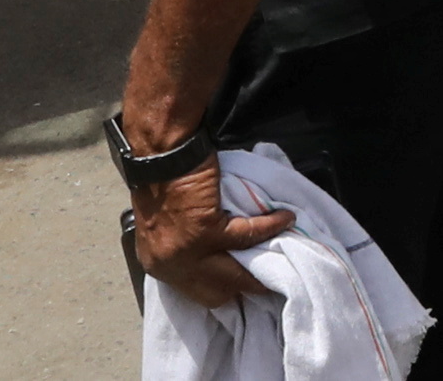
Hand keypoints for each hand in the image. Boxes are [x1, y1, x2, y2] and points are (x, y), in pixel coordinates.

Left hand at [123, 159, 288, 305]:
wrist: (160, 152)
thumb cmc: (162, 180)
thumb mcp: (163, 227)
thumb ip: (182, 247)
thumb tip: (212, 256)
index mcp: (158, 264)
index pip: (196, 291)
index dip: (222, 287)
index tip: (242, 279)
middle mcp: (171, 266)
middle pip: (218, 291)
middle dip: (244, 284)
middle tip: (267, 277)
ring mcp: (189, 253)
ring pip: (236, 271)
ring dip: (262, 262)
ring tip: (281, 253)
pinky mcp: (208, 232)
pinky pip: (248, 234)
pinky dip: (269, 226)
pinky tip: (284, 219)